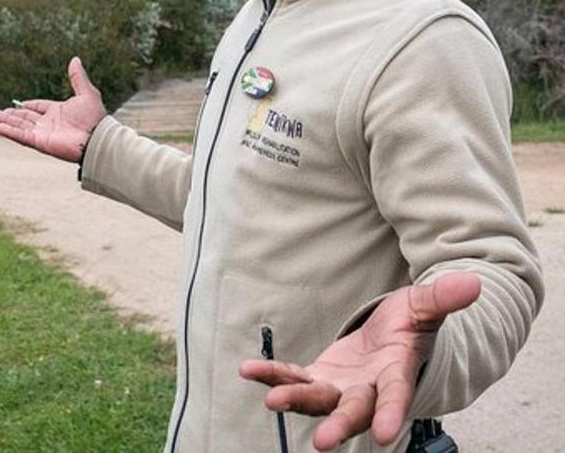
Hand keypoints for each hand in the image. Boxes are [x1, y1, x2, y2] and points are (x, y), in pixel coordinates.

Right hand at [0, 57, 105, 161]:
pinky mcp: (41, 143)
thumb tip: (75, 59)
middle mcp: (49, 124)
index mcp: (58, 112)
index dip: (28, 106)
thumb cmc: (95, 117)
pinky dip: (10, 132)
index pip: (39, 108)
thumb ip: (78, 77)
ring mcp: (44, 134)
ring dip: (7, 121)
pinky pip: (23, 137)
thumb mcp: (86, 92)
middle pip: (26, 118)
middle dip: (11, 115)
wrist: (97, 137)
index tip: (18, 104)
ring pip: (21, 126)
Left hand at [238, 272, 480, 450]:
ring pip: (316, 399)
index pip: (396, 398)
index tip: (386, 436)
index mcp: (397, 375)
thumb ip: (442, 299)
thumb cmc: (412, 325)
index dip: (392, 415)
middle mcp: (367, 390)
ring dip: (294, 399)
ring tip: (271, 400)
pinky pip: (292, 376)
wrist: (393, 337)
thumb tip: (472, 282)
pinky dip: (271, 374)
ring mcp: (341, 387)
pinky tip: (248, 370)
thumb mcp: (425, 308)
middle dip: (339, 425)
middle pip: (353, 410)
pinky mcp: (319, 378)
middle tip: (322, 442)